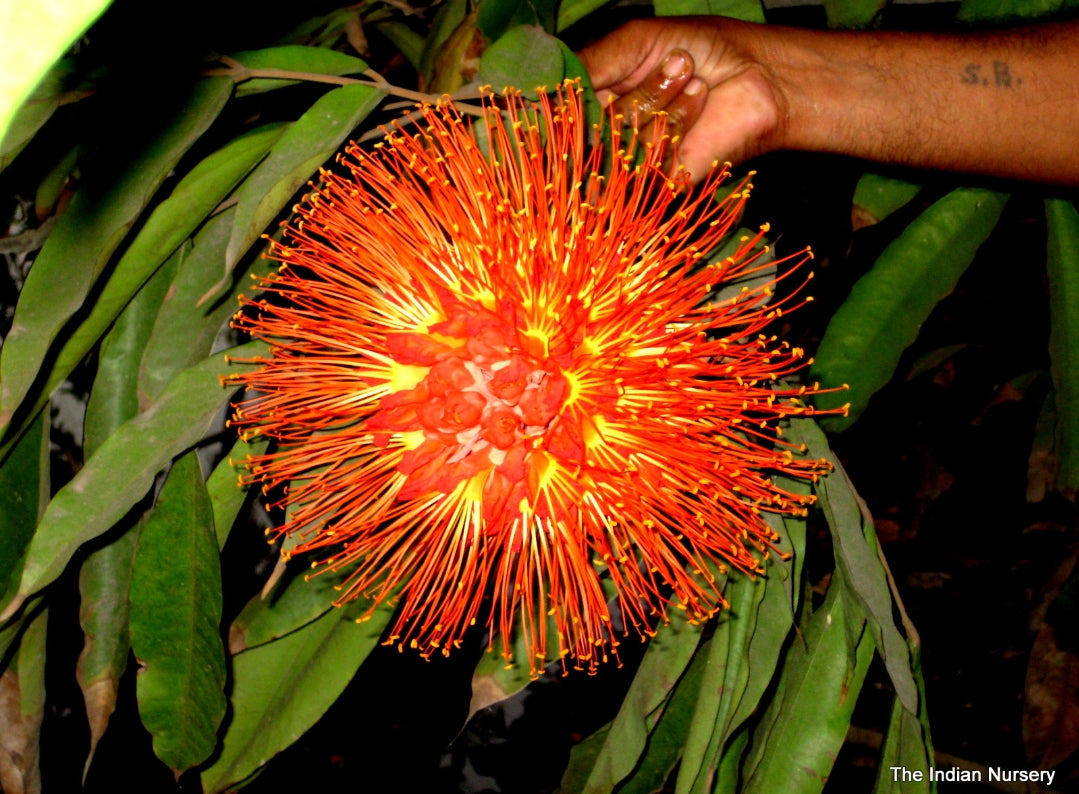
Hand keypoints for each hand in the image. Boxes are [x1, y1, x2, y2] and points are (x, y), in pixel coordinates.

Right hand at [577, 17, 785, 180]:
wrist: (758, 74)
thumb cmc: (702, 50)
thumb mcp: (634, 42)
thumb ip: (589, 64)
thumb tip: (542, 87)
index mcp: (599, 99)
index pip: (561, 114)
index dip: (560, 106)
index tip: (565, 89)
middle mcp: (612, 132)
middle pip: (590, 126)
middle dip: (639, 88)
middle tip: (679, 62)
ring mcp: (637, 159)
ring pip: (623, 137)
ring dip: (663, 97)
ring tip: (696, 79)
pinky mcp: (662, 179)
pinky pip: (650, 156)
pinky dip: (678, 119)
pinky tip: (701, 99)